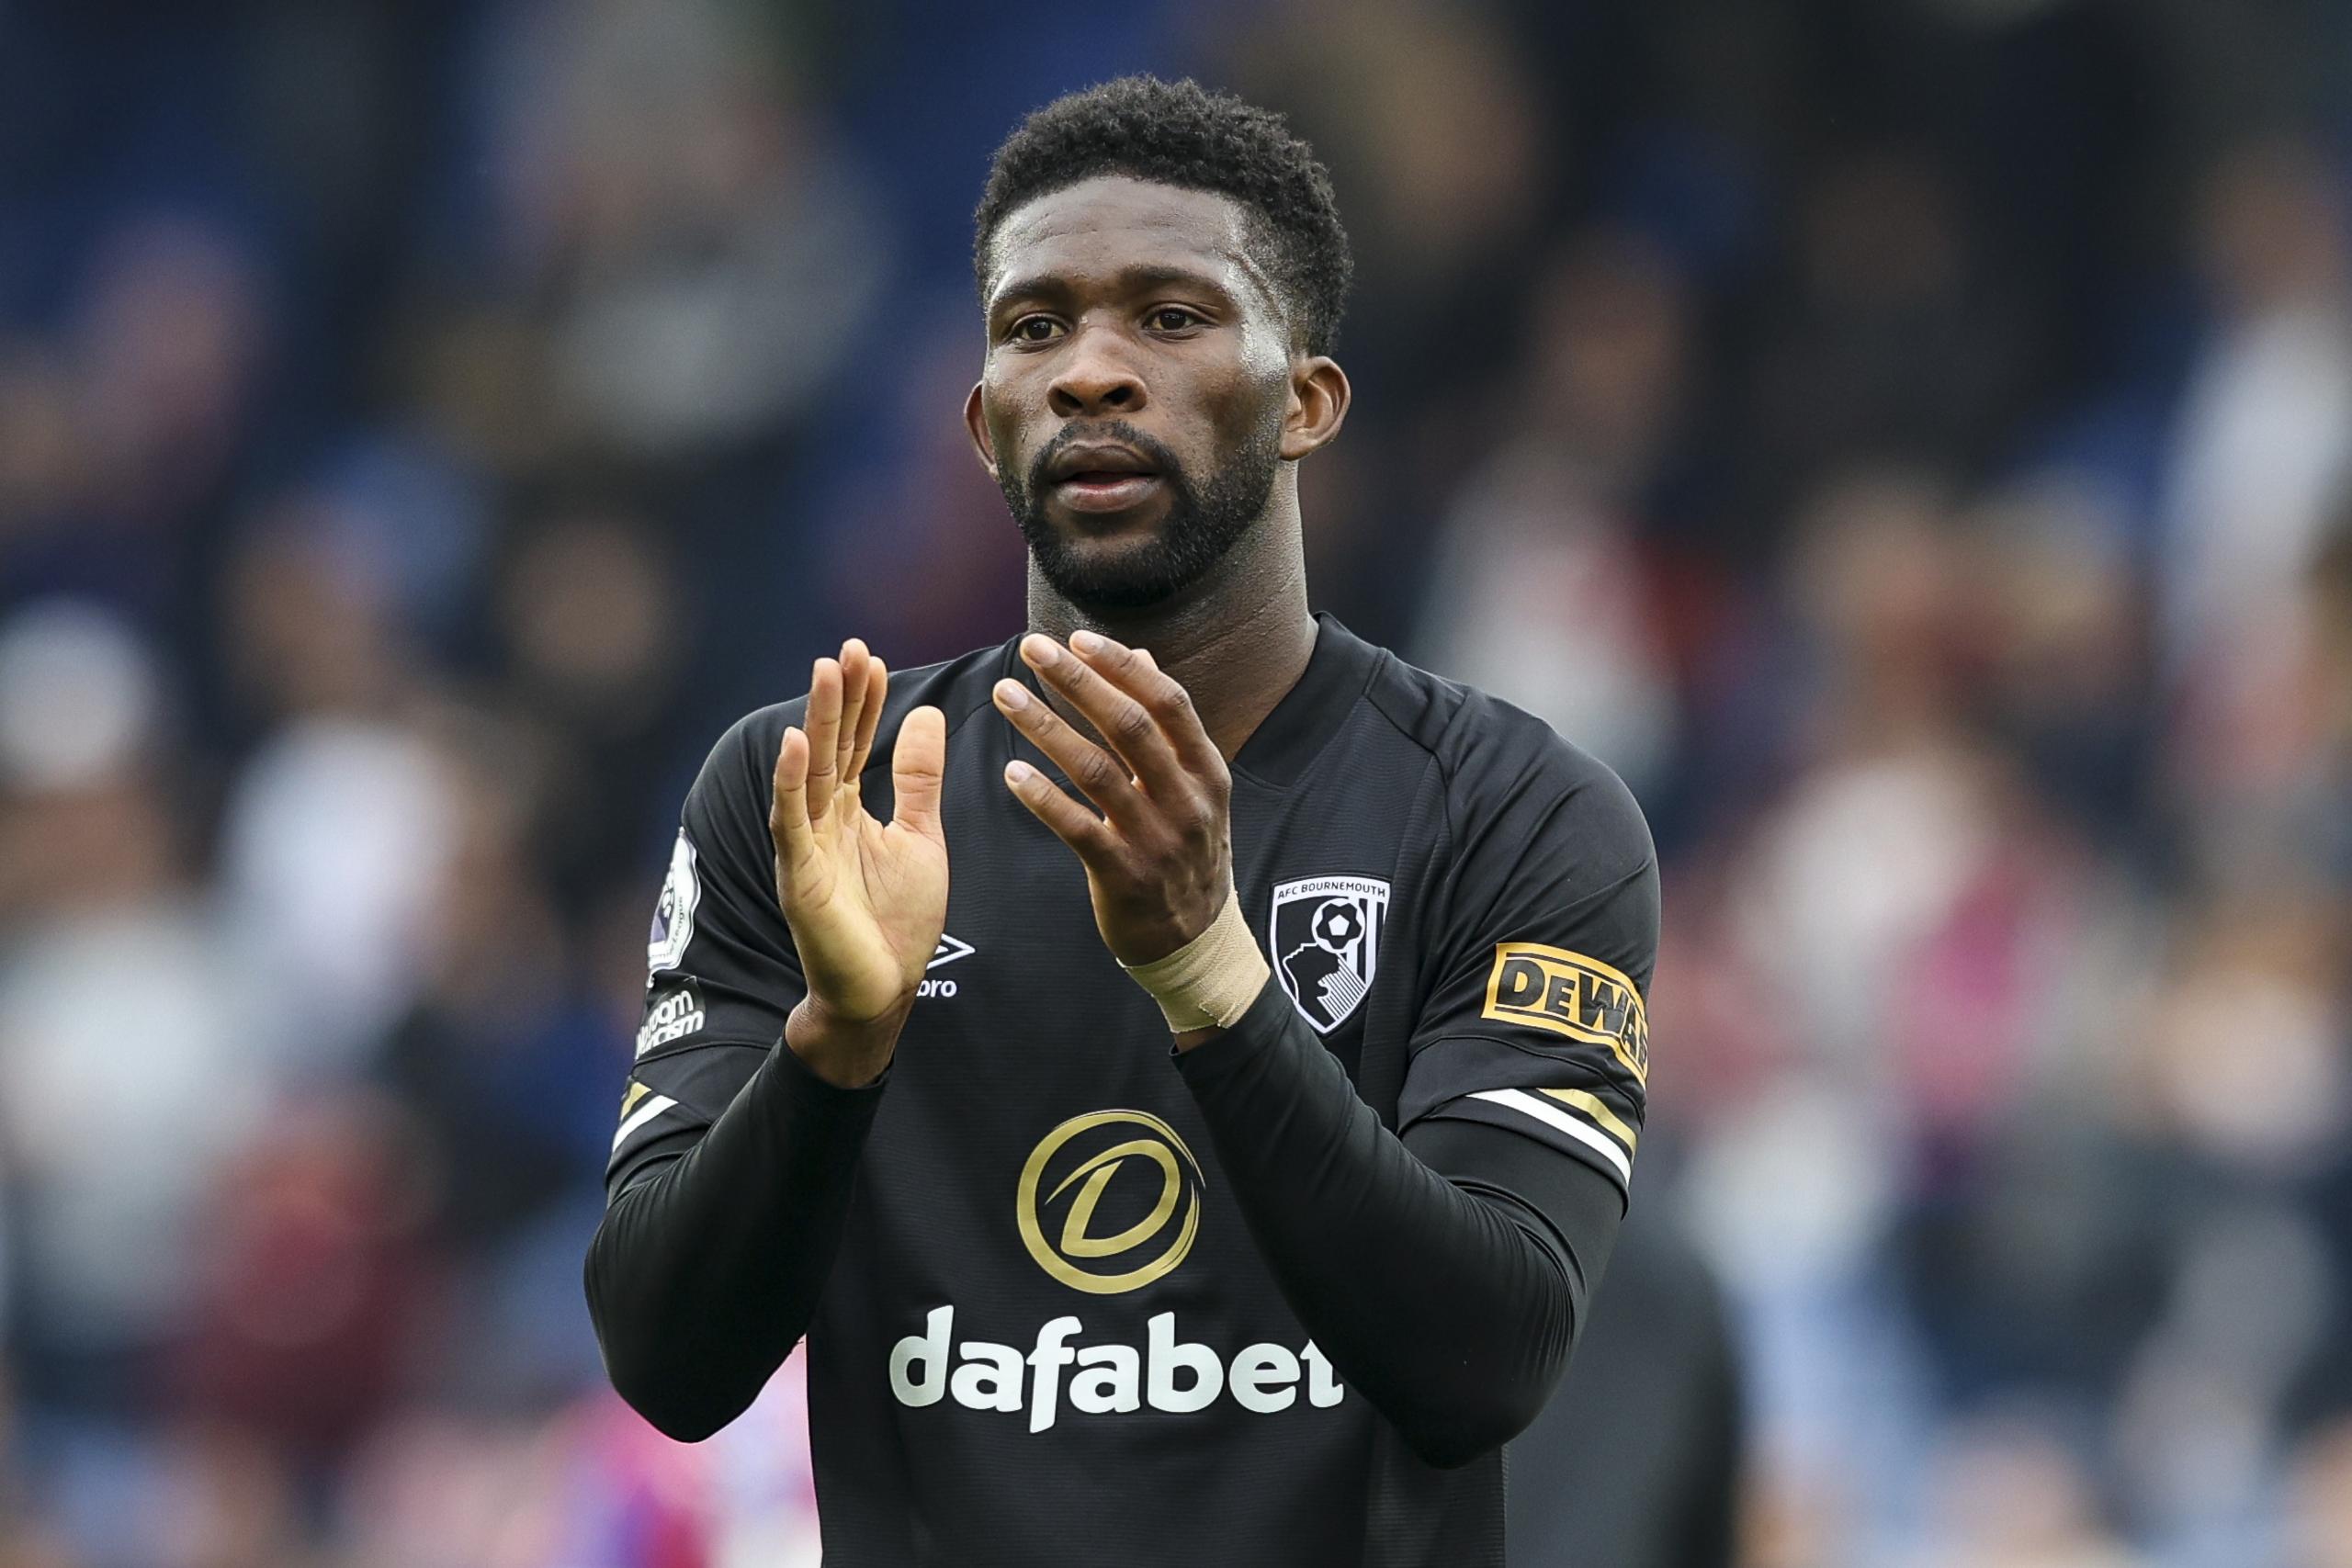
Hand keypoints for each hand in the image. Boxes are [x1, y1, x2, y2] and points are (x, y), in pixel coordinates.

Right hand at [771, 639, 947, 1083]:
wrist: (881, 992)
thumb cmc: (897, 922)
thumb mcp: (921, 837)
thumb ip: (918, 780)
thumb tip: (927, 713)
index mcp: (849, 811)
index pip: (855, 743)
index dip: (864, 702)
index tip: (871, 657)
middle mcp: (822, 821)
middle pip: (829, 746)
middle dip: (838, 697)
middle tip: (847, 648)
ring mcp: (806, 846)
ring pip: (809, 773)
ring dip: (816, 721)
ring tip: (824, 671)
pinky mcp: (799, 875)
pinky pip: (791, 821)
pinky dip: (790, 781)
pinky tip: (796, 742)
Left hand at [991, 630, 1231, 966]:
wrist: (1196, 941)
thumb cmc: (1186, 850)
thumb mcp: (1196, 789)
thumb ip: (1167, 726)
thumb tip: (1142, 658)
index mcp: (1208, 771)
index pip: (1168, 702)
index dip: (1122, 667)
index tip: (1077, 639)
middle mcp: (1187, 800)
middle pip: (1129, 726)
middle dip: (1077, 682)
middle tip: (1031, 649)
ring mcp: (1158, 840)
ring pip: (1097, 772)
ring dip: (1046, 728)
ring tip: (1006, 696)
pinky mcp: (1125, 876)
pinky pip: (1079, 830)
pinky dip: (1044, 798)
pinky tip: (1012, 772)